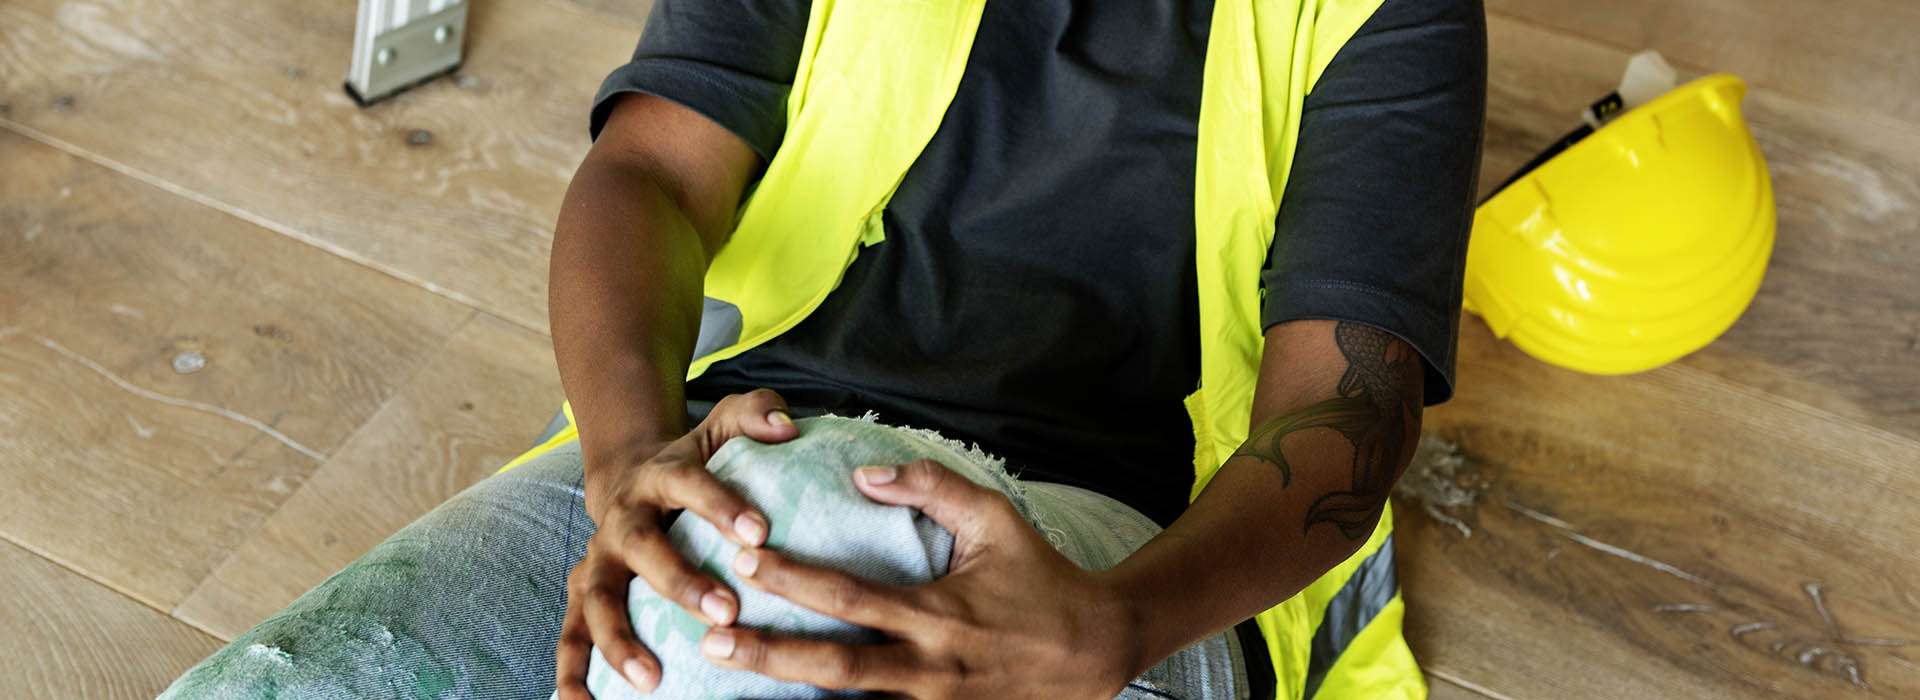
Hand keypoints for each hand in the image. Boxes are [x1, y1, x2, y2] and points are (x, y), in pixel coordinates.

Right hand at [555, 389, 800, 698]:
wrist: (628, 478)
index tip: (758, 533)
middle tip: (725, 611)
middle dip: (679, 581)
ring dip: (619, 641)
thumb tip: (786, 428)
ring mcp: (596, 561)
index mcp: (660, 477)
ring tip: (650, 680)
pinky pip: (570, 636)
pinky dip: (571, 672)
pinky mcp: (582, 595)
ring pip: (597, 601)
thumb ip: (755, 413)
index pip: (690, 485)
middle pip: (642, 549)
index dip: (721, 505)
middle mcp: (622, 520)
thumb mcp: (722, 426)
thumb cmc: (694, 461)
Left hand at [700, 459, 1145, 698]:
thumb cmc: (1040, 577)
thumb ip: (933, 486)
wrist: (1094, 652)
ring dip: (785, 686)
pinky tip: (783, 698)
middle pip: (834, 667)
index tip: (745, 560)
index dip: (794, 579)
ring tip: (727, 668)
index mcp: (938, 613)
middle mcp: (929, 667)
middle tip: (710, 636)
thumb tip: (866, 472)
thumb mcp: (996, 518)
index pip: (850, 596)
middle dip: (768, 654)